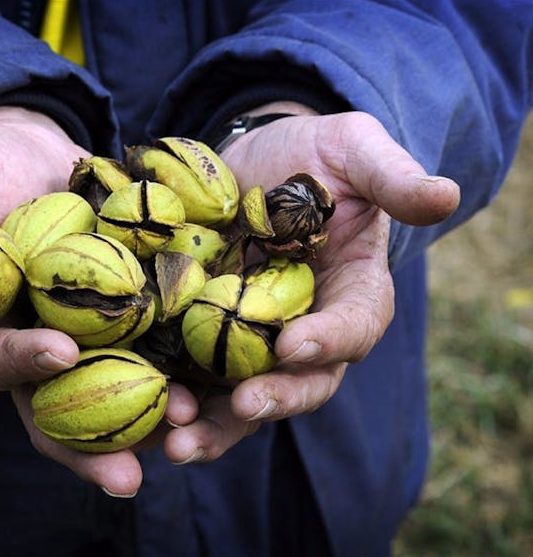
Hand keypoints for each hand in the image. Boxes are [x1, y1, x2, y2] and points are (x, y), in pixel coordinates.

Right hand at [0, 106, 197, 495]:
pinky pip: (151, 353)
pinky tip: (215, 386)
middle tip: (127, 475)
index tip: (60, 353)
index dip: (24, 361)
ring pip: (112, 393)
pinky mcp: (125, 320)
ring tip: (190, 431)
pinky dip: (180, 371)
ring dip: (147, 421)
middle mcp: (33, 348)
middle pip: (57, 408)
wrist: (35, 157)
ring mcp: (82, 339)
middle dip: (91, 444)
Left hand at [164, 104, 459, 464]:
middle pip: (302, 380)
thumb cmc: (315, 155)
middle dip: (274, 398)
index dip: (331, 338)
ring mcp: (254, 338)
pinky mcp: (207, 334)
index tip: (294, 343)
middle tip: (242, 406)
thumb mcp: (354, 151)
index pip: (355, 325)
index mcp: (353, 291)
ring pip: (243, 395)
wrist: (255, 158)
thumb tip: (446, 196)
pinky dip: (174, 397)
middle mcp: (307, 328)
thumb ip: (392, 177)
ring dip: (214, 425)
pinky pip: (193, 375)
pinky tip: (146, 413)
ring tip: (179, 441)